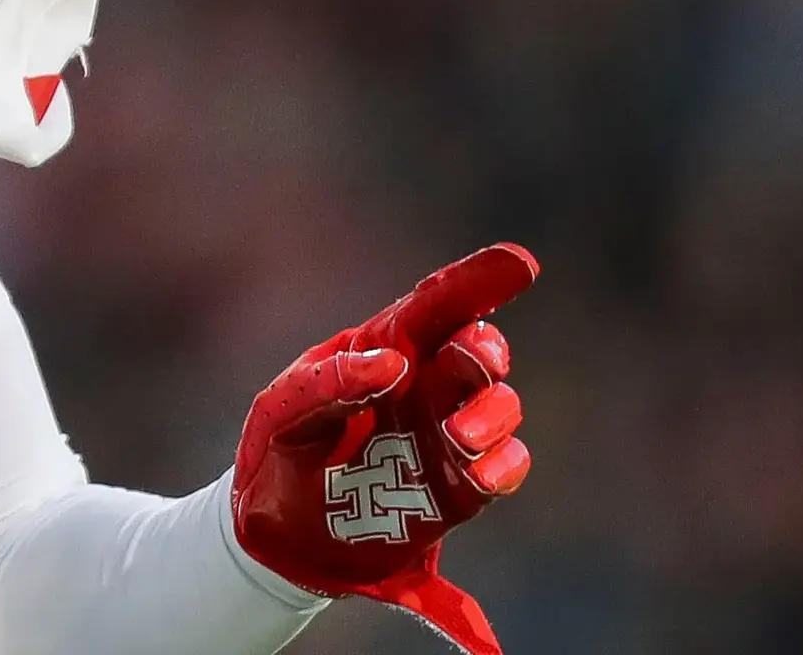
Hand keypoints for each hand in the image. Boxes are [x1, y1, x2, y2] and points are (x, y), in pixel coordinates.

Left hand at [231, 244, 537, 654]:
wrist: (281, 538)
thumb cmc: (281, 453)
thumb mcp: (282, 412)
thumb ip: (328, 384)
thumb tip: (392, 363)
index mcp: (383, 348)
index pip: (436, 305)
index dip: (479, 280)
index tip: (521, 264)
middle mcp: (425, 385)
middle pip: (476, 349)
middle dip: (485, 349)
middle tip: (473, 358)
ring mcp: (446, 435)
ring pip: (500, 406)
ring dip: (492, 414)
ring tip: (458, 437)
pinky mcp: (459, 488)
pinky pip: (504, 467)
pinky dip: (503, 465)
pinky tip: (482, 473)